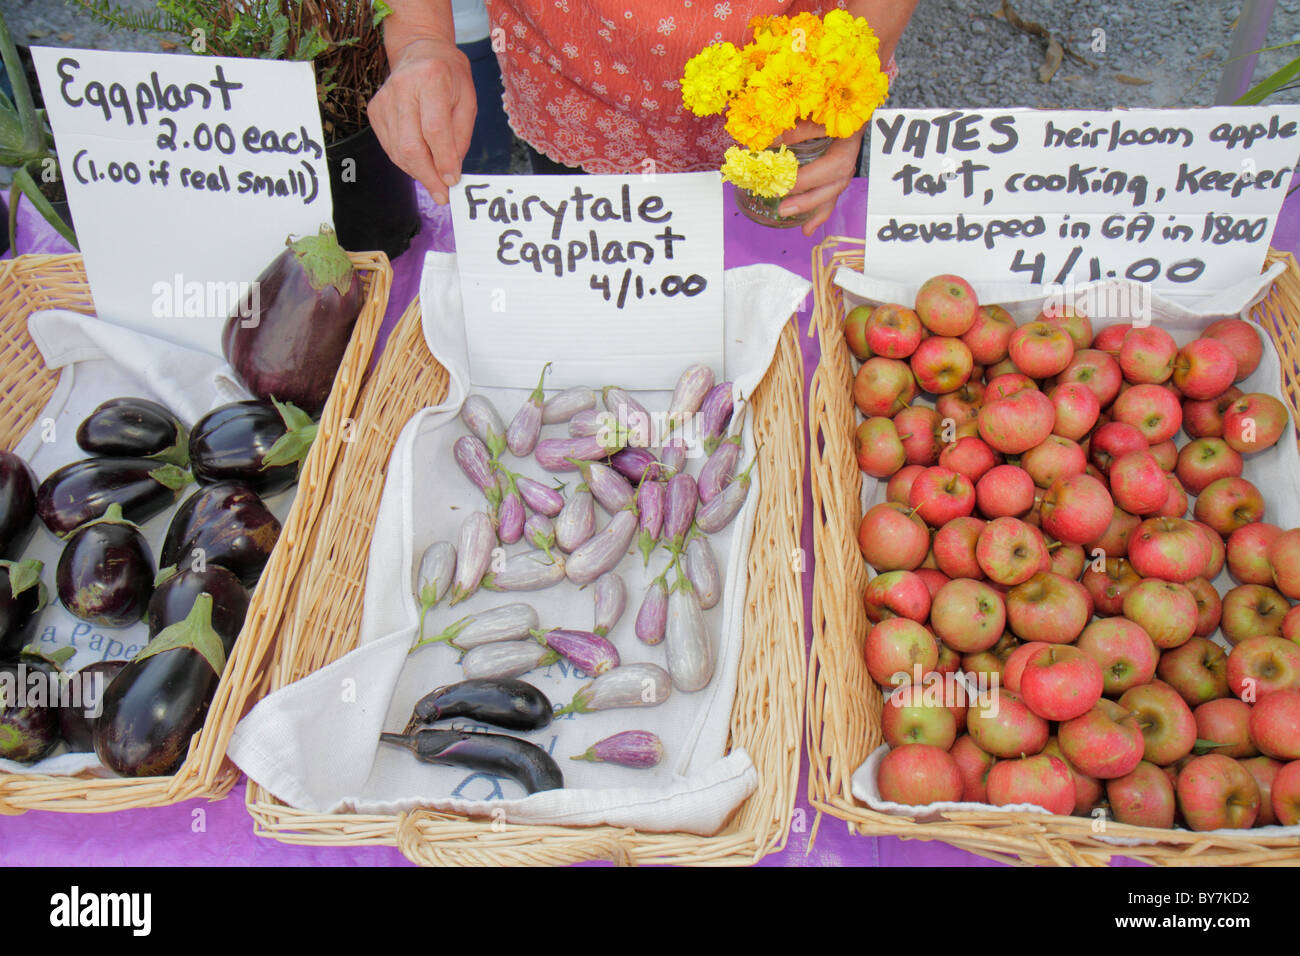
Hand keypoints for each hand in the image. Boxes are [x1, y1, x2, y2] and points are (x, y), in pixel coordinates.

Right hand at [368, 37, 476, 204]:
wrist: (419, 52)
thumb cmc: (450, 77)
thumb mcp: (468, 100)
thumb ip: (460, 136)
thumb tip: (450, 173)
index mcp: (431, 79)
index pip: (435, 130)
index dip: (443, 161)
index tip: (452, 182)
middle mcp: (402, 88)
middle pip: (411, 145)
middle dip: (428, 176)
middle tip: (442, 196)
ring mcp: (384, 100)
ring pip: (398, 151)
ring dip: (417, 172)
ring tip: (434, 182)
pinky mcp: (375, 110)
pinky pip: (390, 147)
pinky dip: (406, 162)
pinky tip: (420, 164)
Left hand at [774, 120, 862, 236]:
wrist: (855, 111)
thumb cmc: (836, 109)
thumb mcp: (820, 114)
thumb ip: (800, 128)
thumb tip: (774, 140)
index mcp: (846, 146)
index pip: (827, 165)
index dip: (805, 174)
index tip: (782, 176)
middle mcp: (848, 163)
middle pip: (830, 186)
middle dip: (806, 199)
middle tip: (783, 208)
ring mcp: (844, 173)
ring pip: (829, 195)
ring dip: (812, 210)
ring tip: (795, 223)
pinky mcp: (837, 179)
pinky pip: (829, 199)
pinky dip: (819, 215)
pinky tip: (807, 230)